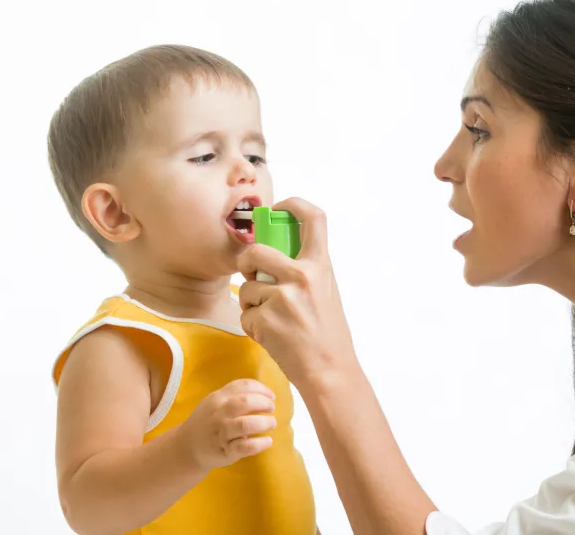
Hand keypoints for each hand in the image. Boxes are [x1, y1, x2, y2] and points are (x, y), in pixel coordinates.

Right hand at [177, 379, 276, 470]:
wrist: (186, 447)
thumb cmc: (207, 422)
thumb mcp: (214, 402)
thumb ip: (234, 394)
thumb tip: (263, 392)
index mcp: (218, 398)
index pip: (243, 386)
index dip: (262, 389)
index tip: (271, 396)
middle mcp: (219, 414)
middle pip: (245, 403)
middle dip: (264, 404)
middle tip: (271, 409)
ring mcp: (221, 433)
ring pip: (245, 424)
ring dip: (263, 423)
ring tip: (271, 424)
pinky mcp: (225, 452)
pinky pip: (244, 447)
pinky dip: (259, 444)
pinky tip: (267, 441)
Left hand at [236, 198, 358, 387]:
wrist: (329, 370)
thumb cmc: (328, 334)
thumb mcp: (326, 290)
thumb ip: (306, 269)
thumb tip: (276, 252)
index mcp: (320, 265)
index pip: (313, 217)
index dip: (293, 204)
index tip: (279, 209)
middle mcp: (302, 276)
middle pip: (256, 250)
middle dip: (246, 261)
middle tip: (250, 272)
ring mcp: (282, 298)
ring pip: (247, 287)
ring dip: (251, 302)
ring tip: (273, 318)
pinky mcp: (265, 319)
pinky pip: (245, 313)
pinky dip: (252, 325)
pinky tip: (271, 335)